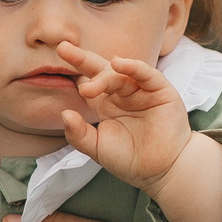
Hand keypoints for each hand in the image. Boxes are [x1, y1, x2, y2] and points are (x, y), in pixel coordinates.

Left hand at [54, 40, 191, 191]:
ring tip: (89, 88)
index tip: (58, 56)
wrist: (162, 172)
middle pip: (101, 71)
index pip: (88, 82)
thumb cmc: (131, 161)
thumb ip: (79, 134)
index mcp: (107, 104)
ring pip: (120, 74)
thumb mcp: (97, 148)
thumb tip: (64, 113)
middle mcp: (123, 94)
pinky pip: (146, 75)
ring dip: (104, 77)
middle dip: (82, 59)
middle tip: (64, 49)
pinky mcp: (161, 91)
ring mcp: (142, 91)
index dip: (75, 70)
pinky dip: (134, 67)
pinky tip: (119, 63)